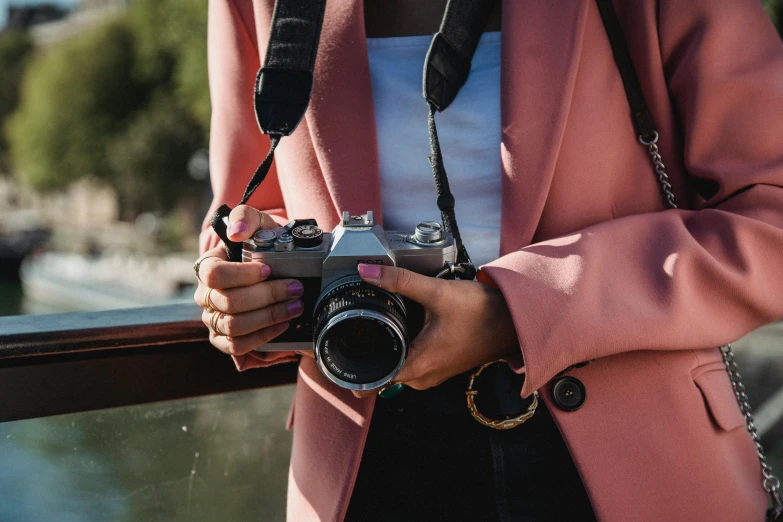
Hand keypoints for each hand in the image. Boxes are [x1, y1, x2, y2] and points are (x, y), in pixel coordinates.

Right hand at [194, 205, 312, 357]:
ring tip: (295, 307)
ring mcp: (213, 318)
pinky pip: (236, 345)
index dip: (242, 275)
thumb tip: (236, 232)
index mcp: (208, 266)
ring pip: (234, 326)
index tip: (269, 269)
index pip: (214, 273)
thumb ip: (246, 217)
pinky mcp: (223, 339)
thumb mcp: (259, 223)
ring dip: (269, 317)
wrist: (275, 266)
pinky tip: (282, 325)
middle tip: (296, 289)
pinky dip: (262, 337)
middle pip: (229, 302)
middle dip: (267, 296)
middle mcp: (205, 294)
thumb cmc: (263, 244)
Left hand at [351, 264, 519, 397]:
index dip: (352, 371)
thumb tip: (366, 271)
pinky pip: (411, 362)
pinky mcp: (440, 365)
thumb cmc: (482, 313)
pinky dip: (402, 347)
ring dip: (387, 349)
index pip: (373, 383)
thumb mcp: (437, 292)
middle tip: (352, 327)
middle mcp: (423, 377)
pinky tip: (402, 326)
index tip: (336, 357)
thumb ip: (399, 281)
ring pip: (397, 366)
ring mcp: (432, 373)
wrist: (514, 322)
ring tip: (375, 323)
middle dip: (367, 352)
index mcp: (418, 366)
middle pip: (382, 372)